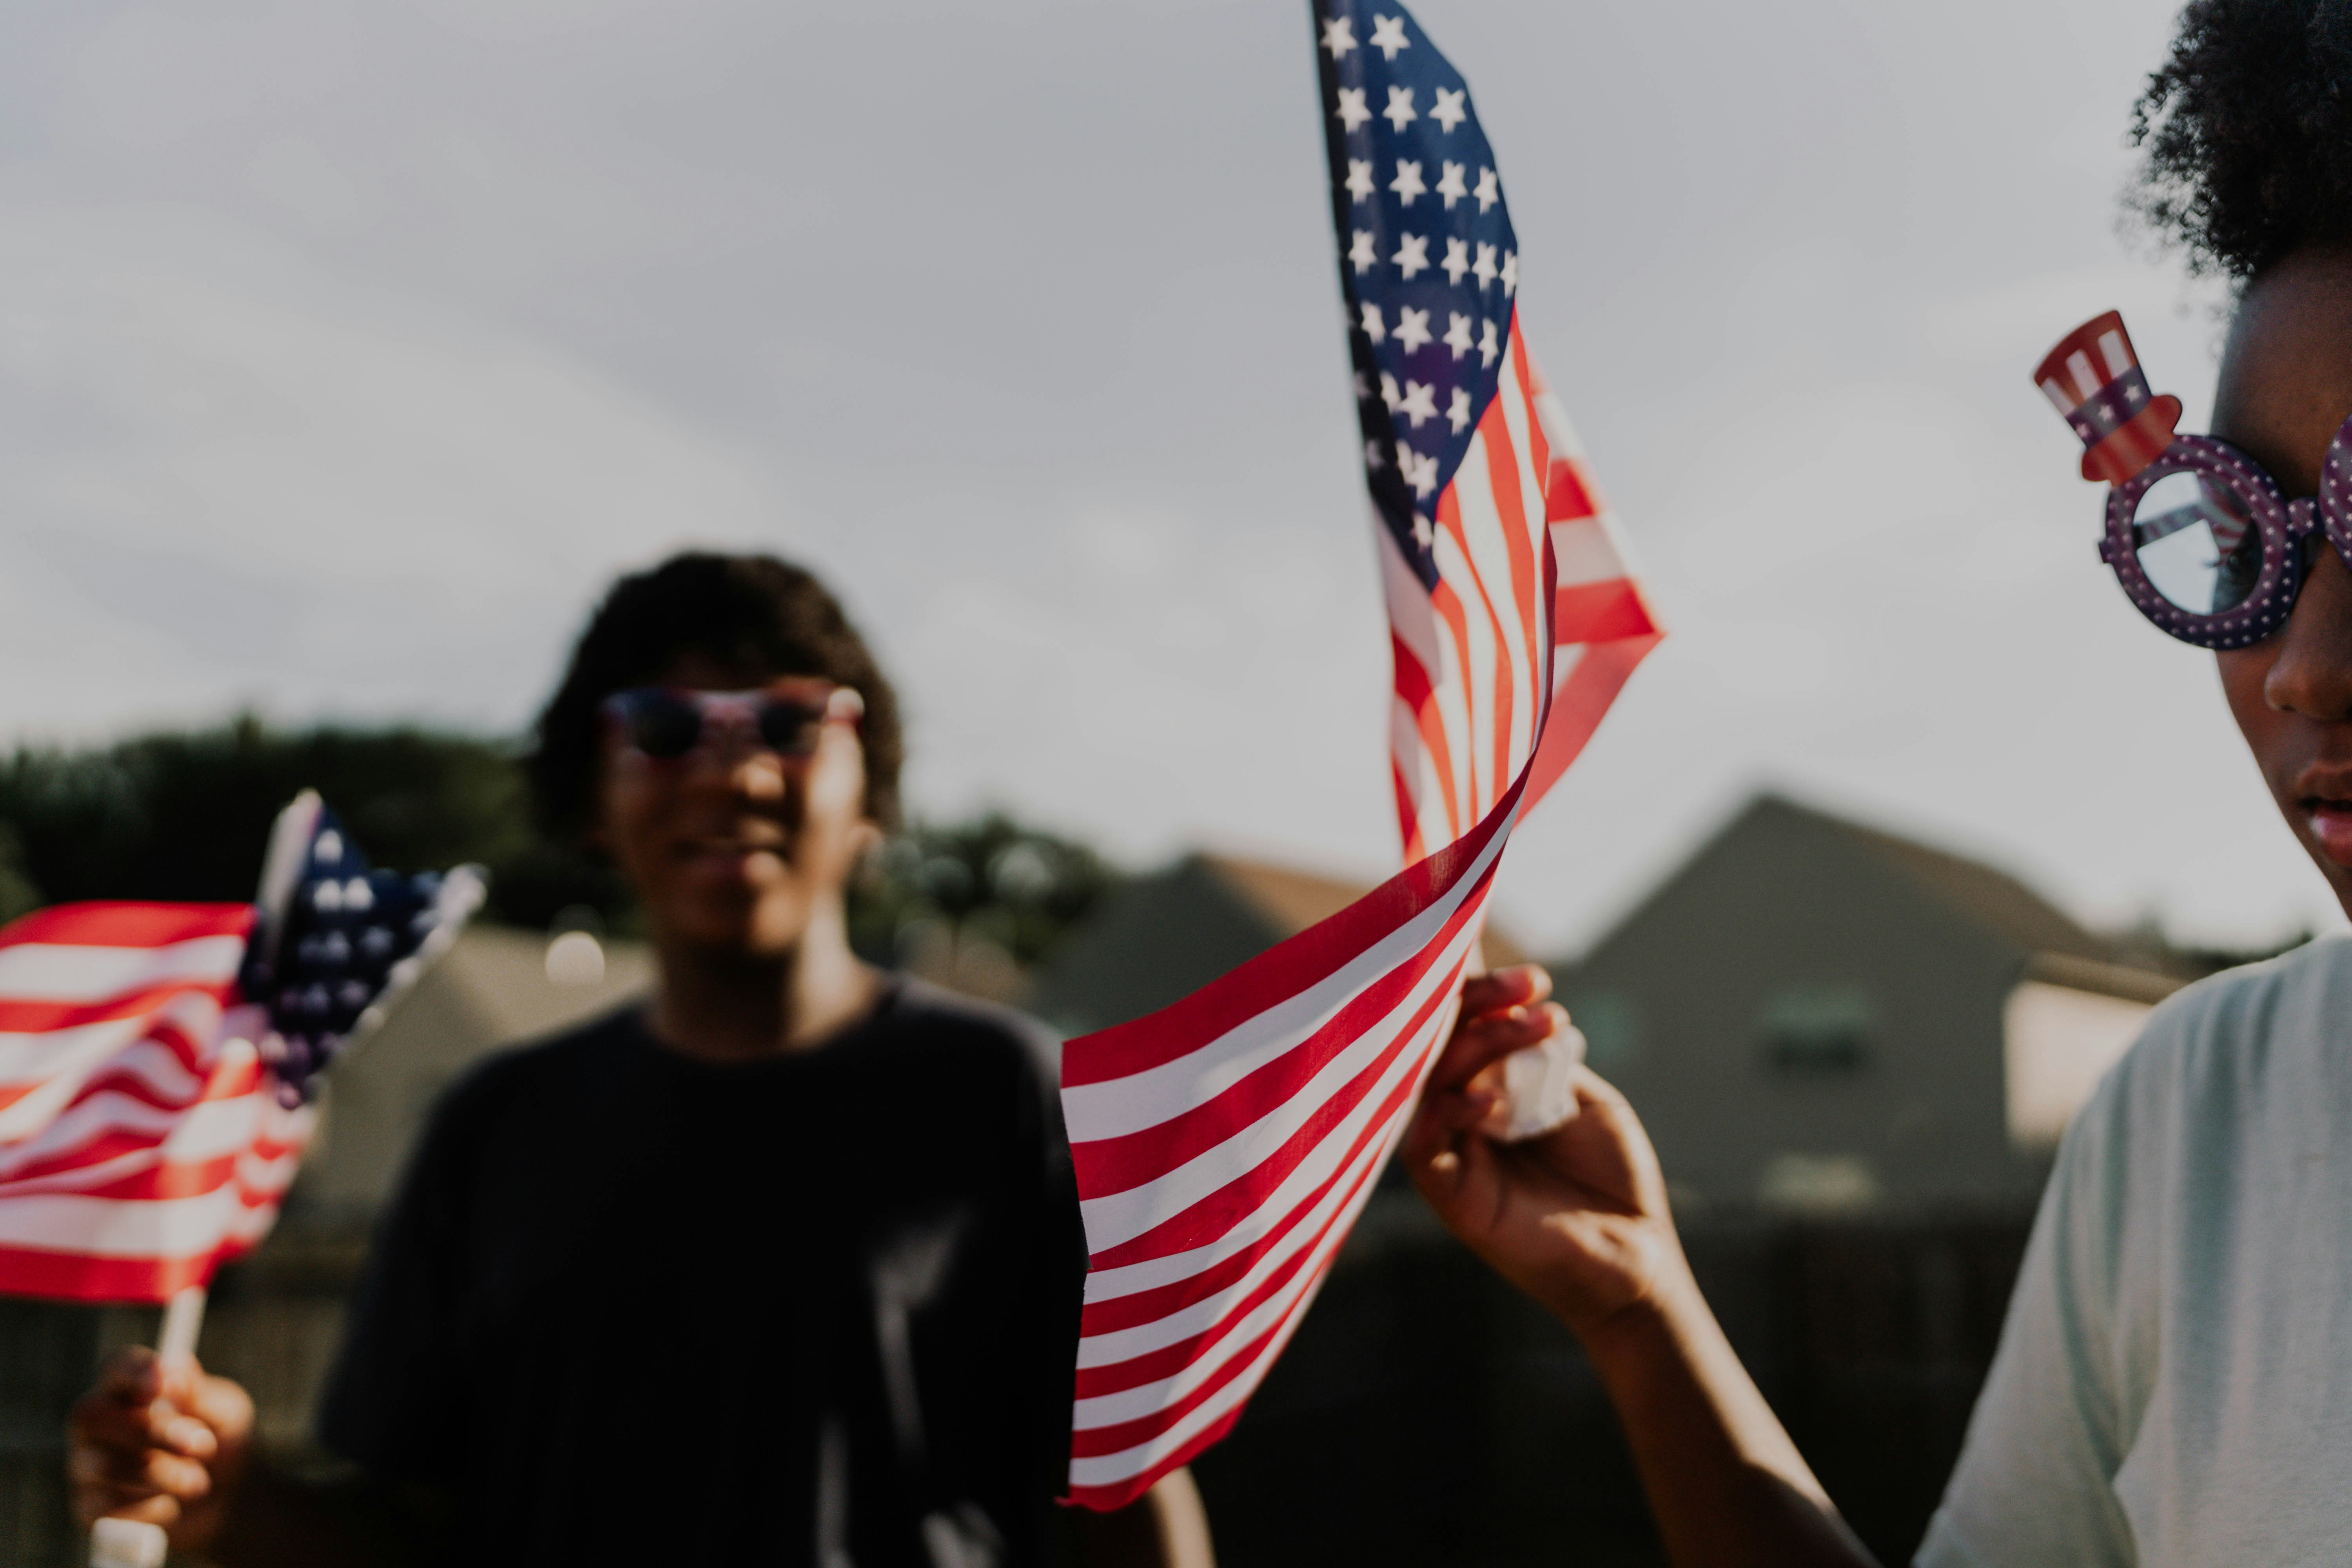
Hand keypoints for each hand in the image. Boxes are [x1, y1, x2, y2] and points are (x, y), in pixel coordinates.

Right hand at [69, 1347, 253, 1551]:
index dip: (133, 1372)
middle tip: (202, 1445)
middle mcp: (97, 1423)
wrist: (227, 1495)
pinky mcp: (89, 1508)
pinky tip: (170, 1504)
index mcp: (130, 1388)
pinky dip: (149, 1507)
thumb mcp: (224, 1413)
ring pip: (104, 1465)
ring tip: (199, 1482)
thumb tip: (178, 1373)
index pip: (116, 1367)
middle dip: (150, 1431)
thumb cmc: (220, 1439)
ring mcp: (87, 1466)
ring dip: (162, 1474)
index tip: (164, 1385)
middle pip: (93, 1415)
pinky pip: (108, 1507)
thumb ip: (201, 1395)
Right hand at [1405, 965, 1692, 1339]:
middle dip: (1480, 1002)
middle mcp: (1464, 1115)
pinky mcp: (1451, 1197)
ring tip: (1535, 1024)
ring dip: (1478, 1045)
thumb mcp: (1586, 1101)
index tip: (1526, 973)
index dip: (1481, 992)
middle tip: (1529, 984)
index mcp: (1491, 1089)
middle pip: (1442, 1044)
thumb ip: (1544, 1063)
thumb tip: (1517, 1013)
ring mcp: (1455, 1154)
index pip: (1466, 1030)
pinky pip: (1424, 1149)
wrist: (1638, 1254)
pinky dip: (1449, 1114)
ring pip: (1432, 1084)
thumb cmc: (1612, 1178)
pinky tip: (1486, 1100)